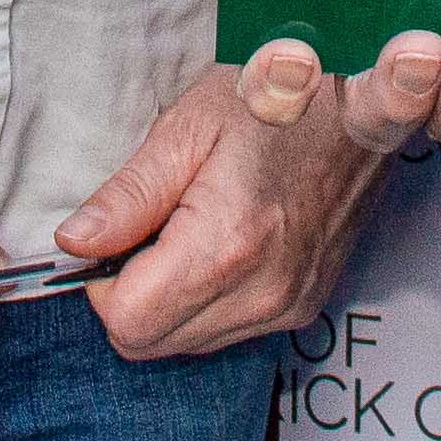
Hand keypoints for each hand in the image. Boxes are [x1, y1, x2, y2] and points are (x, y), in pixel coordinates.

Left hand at [53, 35, 440, 360]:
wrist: (367, 100)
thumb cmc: (277, 96)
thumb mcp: (189, 125)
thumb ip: (128, 195)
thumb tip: (73, 244)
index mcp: (228, 245)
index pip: (126, 322)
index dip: (103, 279)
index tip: (121, 231)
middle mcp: (264, 292)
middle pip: (150, 344)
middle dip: (133, 292)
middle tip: (155, 221)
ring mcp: (290, 305)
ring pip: (185, 343)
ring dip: (170, 298)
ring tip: (193, 224)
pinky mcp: (304, 306)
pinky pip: (226, 332)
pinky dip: (206, 299)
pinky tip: (223, 240)